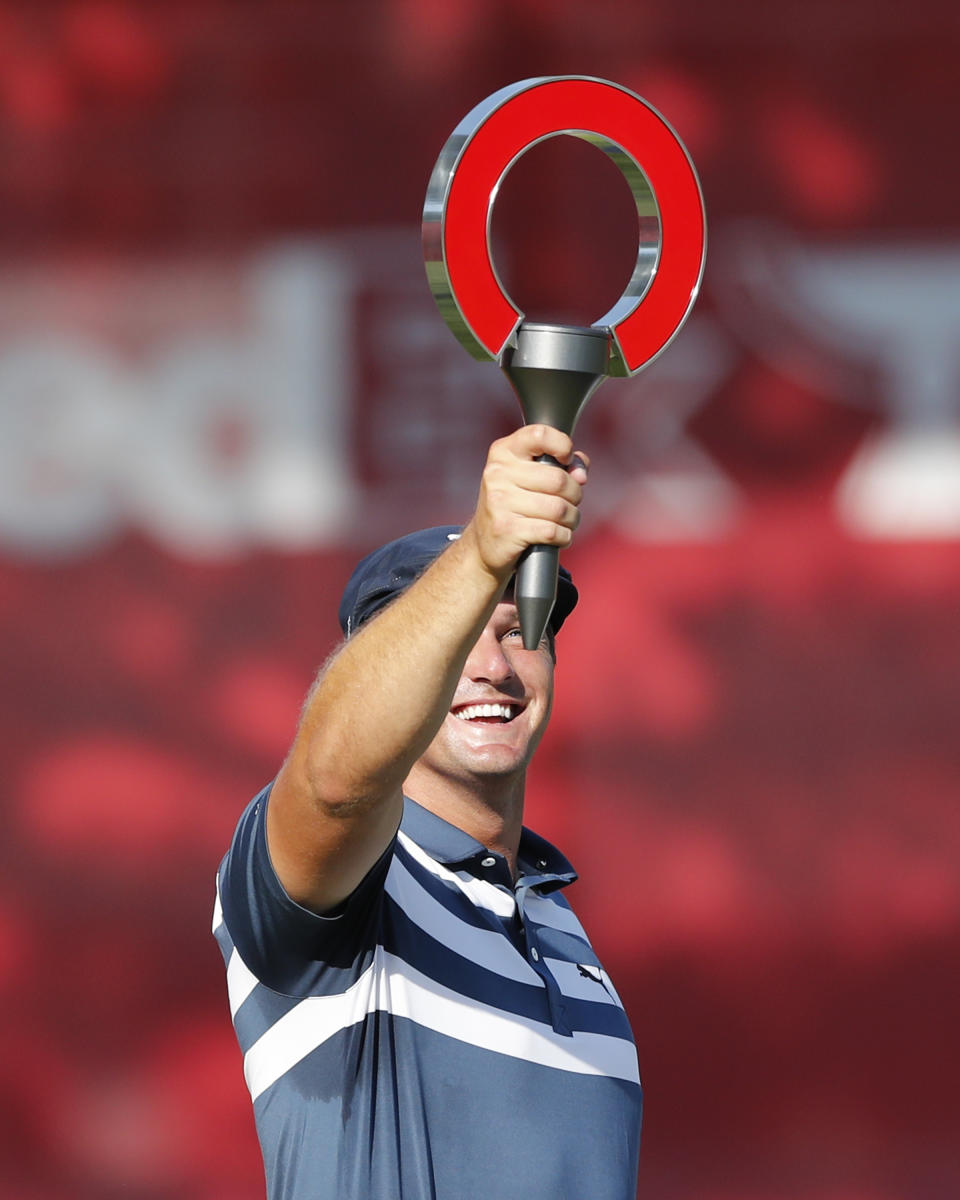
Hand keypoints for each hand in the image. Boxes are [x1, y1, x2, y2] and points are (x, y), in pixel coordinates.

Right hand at [463, 424, 589, 579]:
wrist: (484, 543)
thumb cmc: (514, 504)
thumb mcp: (530, 475)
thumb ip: (561, 464)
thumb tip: (581, 474)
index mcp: (504, 452)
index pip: (540, 435)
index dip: (562, 445)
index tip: (566, 460)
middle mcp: (498, 473)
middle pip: (558, 480)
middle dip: (574, 494)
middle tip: (570, 502)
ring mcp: (499, 501)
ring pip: (559, 509)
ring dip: (572, 518)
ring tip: (566, 521)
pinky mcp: (506, 529)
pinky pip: (552, 531)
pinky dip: (563, 536)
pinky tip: (558, 536)